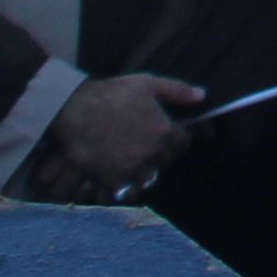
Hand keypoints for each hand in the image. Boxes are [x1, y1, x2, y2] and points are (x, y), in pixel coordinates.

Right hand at [31, 71, 201, 198]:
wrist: (75, 109)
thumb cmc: (112, 93)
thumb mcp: (148, 84)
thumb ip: (177, 91)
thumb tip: (202, 96)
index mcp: (165, 131)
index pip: (182, 144)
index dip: (175, 140)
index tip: (166, 138)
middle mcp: (152, 153)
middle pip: (165, 162)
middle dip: (159, 156)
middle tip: (145, 150)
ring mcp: (132, 168)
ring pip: (147, 179)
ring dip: (142, 173)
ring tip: (132, 165)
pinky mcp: (112, 180)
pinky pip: (126, 192)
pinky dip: (124, 188)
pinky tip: (118, 178)